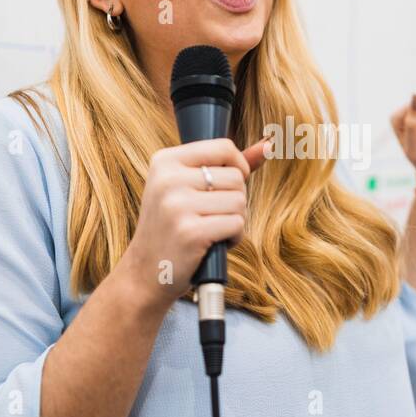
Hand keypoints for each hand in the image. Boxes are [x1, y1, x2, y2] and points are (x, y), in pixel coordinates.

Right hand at [117, 136, 271, 310]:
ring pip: (239, 201)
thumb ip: (227, 164)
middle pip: (235, 177)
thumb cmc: (174, 226)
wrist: (146, 272)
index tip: (228, 186)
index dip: (238, 167)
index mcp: (165, 161)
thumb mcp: (189, 187)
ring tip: (212, 229)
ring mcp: (177, 206)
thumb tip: (269, 144)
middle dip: (235, 199)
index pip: (223, 147)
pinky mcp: (190, 232)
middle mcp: (168, 179)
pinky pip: (236, 224)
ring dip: (235, 220)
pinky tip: (214, 243)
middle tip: (212, 216)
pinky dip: (234, 237)